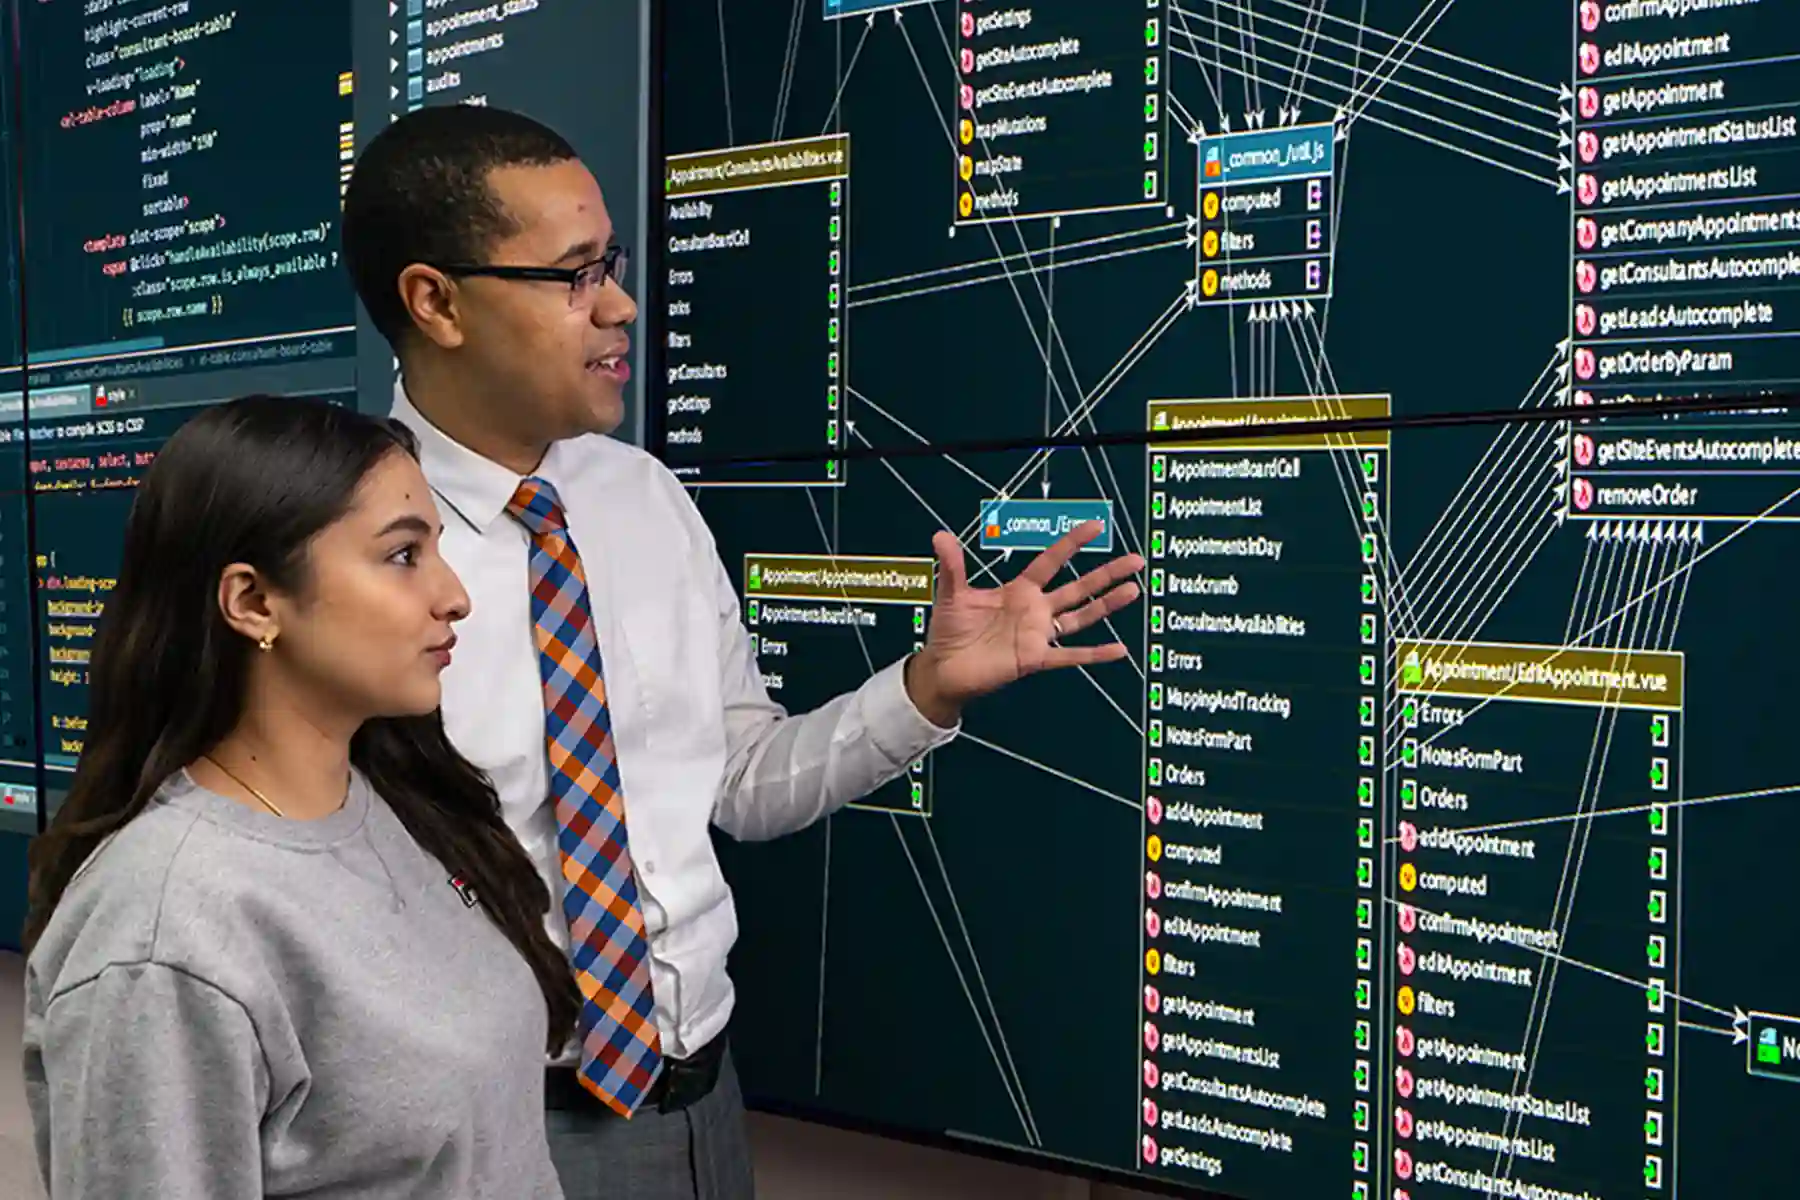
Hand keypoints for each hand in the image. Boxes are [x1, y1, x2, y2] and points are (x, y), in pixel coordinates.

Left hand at [904, 521, 1144, 724]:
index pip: (1051, 562)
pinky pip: (1070, 655)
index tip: (1095, 527)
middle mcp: (1035, 610)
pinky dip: (1094, 654)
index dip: (1072, 544)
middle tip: (1135, 560)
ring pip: (1081, 617)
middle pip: (1078, 587)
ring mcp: (1038, 634)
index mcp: (1019, 590)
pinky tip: (1119, 650)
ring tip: (1133, 590)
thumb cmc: (949, 631)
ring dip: (1107, 605)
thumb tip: (940, 535)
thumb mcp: (951, 594)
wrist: (942, 669)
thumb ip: (953, 566)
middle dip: (1106, 574)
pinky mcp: (1034, 659)